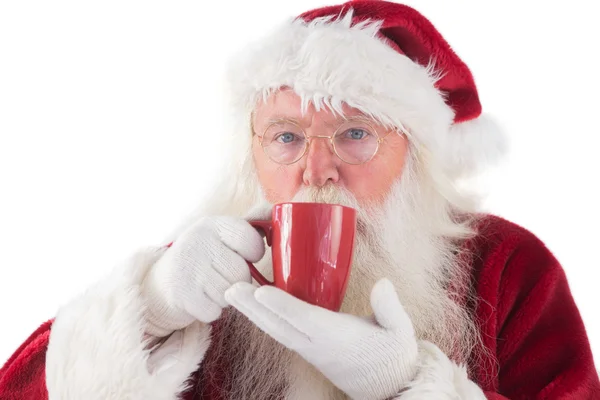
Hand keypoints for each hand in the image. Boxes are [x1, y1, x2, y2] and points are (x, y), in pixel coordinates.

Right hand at [142, 216, 264, 336]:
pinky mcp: (180, 293)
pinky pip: (214, 311)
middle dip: (238, 280)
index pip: (252, 241)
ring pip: (230, 294)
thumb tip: (279, 211)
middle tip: (221, 275)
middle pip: (242, 273)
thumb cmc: (205, 258)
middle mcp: (197, 240)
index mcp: (213, 223)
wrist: (162, 283)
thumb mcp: (224, 234)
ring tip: (210, 286)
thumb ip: (252, 223)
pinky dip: (210, 311)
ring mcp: (187, 267)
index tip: (241, 254)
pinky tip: (199, 298)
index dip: (252, 254)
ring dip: (225, 297)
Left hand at [225, 278, 418, 399]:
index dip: (282, 306)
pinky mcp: (308, 348)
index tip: (260, 291)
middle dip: (253, 308)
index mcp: (338, 338)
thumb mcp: (400, 333)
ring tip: (232, 293)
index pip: (306, 320)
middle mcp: (318, 344)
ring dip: (252, 312)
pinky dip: (264, 318)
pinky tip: (253, 304)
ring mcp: (310, 348)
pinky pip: (281, 332)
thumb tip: (383, 282)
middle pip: (279, 326)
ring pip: (276, 330)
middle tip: (229, 288)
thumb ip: (390, 308)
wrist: (386, 388)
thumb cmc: (392, 356)